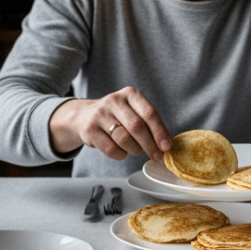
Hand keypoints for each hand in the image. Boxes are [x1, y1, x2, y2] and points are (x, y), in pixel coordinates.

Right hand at [48, 86, 171, 160]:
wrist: (84, 116)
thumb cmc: (117, 116)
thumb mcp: (133, 111)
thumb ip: (149, 123)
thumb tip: (166, 144)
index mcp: (130, 94)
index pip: (149, 113)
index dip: (159, 132)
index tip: (166, 146)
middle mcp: (114, 101)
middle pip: (137, 127)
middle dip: (149, 145)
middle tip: (156, 155)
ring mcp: (100, 114)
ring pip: (124, 139)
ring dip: (135, 150)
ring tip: (136, 150)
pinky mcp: (89, 129)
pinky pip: (110, 149)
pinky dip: (120, 155)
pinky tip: (122, 152)